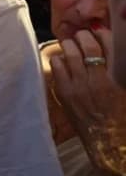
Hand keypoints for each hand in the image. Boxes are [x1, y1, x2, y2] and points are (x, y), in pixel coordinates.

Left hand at [50, 29, 125, 175]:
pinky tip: (63, 62)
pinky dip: (59, 59)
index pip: (110, 46)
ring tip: (71, 45)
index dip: (103, 34)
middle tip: (83, 37)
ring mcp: (79, 86)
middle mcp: (99, 80)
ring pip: (69, 52)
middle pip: (87, 46)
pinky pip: (57, 65)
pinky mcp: (65, 92)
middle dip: (84, 36)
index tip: (99, 32)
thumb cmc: (121, 117)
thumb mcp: (125, 91)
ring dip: (70, 45)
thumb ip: (119, 69)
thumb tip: (109, 53)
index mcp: (117, 80)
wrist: (108, 143)